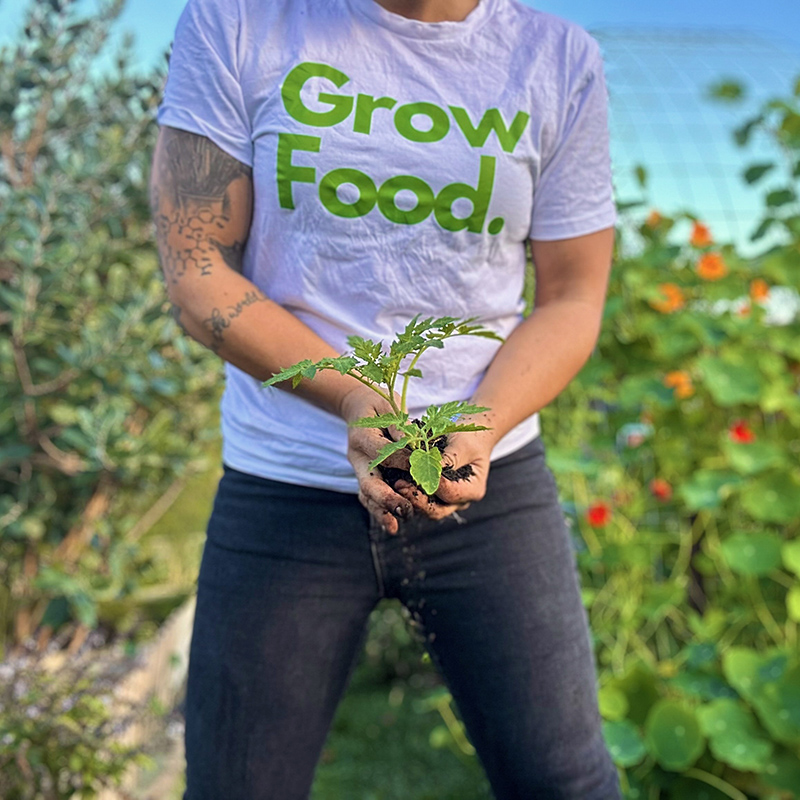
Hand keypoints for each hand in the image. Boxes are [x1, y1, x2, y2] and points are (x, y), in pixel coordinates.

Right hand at [340, 386, 413, 534]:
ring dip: (381, 512)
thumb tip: (413, 445)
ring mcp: (359, 468)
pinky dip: (379, 512)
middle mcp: (356, 456)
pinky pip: (370, 497)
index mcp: (361, 435)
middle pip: (369, 482)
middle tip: (405, 509)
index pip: (384, 452)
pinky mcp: (365, 476)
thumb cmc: (378, 405)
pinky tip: (393, 526)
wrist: (358, 407)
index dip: (404, 460)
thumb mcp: (389, 406)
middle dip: (386, 498)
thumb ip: (400, 425)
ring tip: (395, 527)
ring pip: (367, 495)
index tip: (424, 467)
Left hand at [394, 416, 497, 521]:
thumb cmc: (470, 438)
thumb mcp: (463, 444)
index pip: (450, 494)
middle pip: (436, 510)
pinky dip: (409, 493)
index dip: (433, 485)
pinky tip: (397, 481)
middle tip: (400, 485)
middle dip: (417, 499)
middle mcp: (460, 501)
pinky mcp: (434, 496)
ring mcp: (447, 501)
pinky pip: (420, 500)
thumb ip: (450, 458)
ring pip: (425, 509)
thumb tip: (433, 467)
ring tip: (397, 484)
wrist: (470, 437)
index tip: (417, 473)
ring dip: (410, 498)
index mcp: (473, 490)